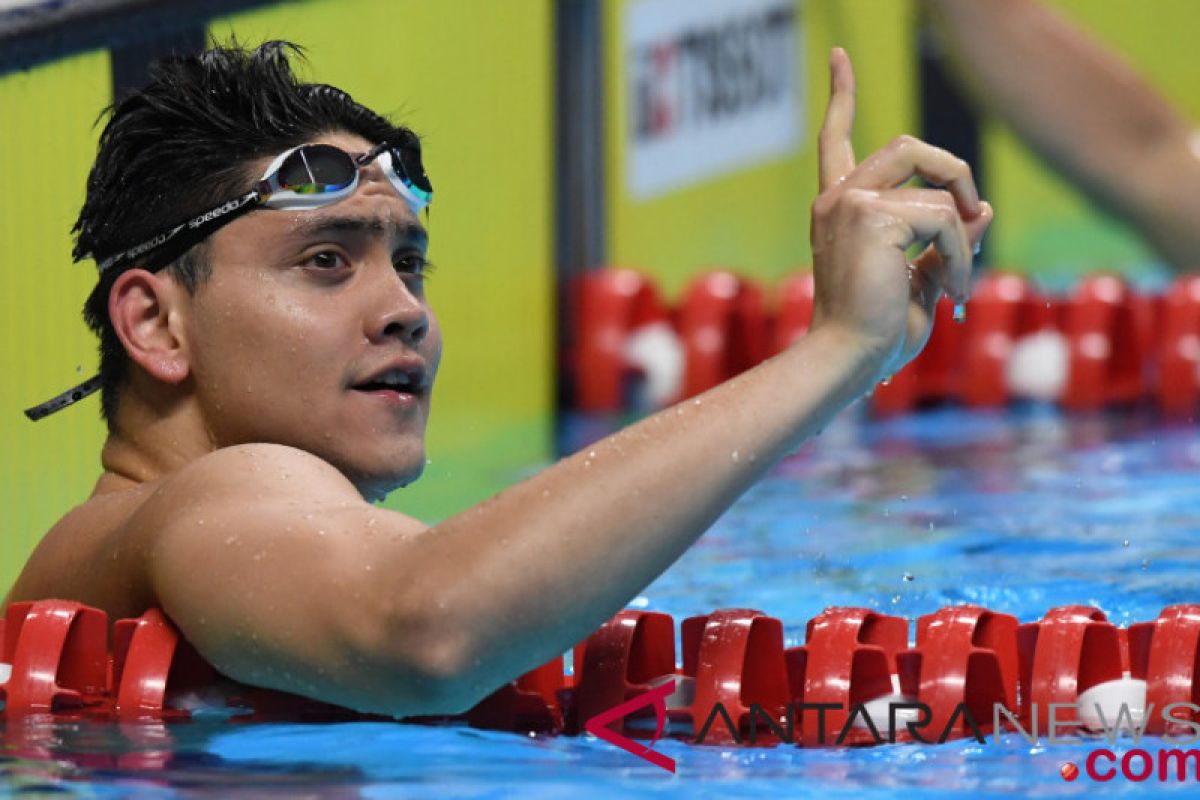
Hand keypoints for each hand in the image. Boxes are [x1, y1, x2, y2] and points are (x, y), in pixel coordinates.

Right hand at [809, 48, 992, 381]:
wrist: (847, 360)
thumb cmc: (875, 333)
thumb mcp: (920, 278)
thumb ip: (944, 241)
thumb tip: (981, 210)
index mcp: (837, 210)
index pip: (836, 140)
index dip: (842, 97)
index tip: (839, 57)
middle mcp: (836, 200)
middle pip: (907, 145)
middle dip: (952, 170)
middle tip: (972, 219)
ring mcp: (850, 204)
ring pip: (936, 184)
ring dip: (964, 235)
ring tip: (955, 284)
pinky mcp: (870, 217)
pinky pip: (945, 218)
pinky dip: (961, 256)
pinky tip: (949, 293)